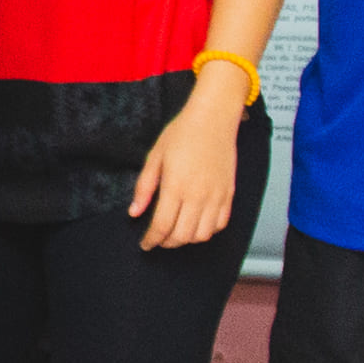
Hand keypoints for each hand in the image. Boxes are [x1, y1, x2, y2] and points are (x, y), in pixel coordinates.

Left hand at [127, 80, 252, 251]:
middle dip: (167, 243)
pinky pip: (220, 224)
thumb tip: (134, 212)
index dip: (151, 240)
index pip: (161, 226)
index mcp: (176, 186)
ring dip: (187, 239)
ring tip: (177, 232)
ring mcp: (216, 196)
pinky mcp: (228, 193)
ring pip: (202, 235)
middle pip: (182, 236)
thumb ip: (144, 187)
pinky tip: (197, 224)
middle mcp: (197, 195)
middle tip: (158, 239)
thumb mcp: (155, 156)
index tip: (145, 244)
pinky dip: (208, 231)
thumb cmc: (183, 132)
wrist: (213, 118)